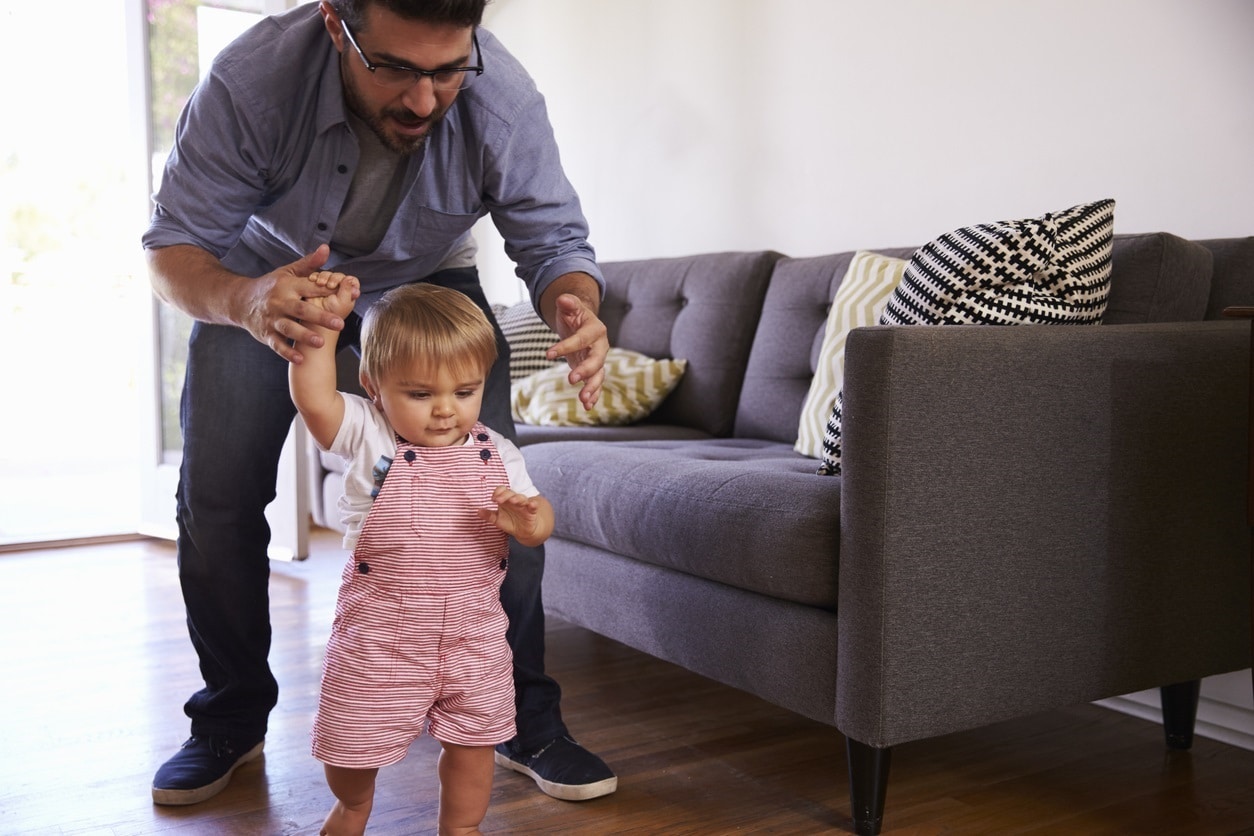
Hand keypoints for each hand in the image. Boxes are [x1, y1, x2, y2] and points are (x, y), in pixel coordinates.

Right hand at [238, 244, 360, 362]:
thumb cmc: (272, 286)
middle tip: (339, 323)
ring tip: (321, 343)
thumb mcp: (288, 271)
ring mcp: (272, 319)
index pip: (309, 288)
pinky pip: (277, 344)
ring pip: (289, 328)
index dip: (326, 291)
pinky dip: (287, 352)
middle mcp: (279, 302)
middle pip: (301, 310)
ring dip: (304, 336)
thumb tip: (327, 248)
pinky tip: (301, 359)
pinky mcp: (266, 334)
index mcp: (287, 285)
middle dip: (320, 317)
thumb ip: (310, 264)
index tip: (344, 293)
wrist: (241, 301)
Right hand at [303, 270, 359, 319]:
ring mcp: (327, 287)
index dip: (346, 280)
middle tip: (330, 285)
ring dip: (323, 276)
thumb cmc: (332, 320)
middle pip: (338, 275)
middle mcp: (339, 289)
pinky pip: (316, 277)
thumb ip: (348, 290)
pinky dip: (314, 276)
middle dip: (333, 278)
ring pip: (327, 274)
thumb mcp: (343, 304)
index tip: (341, 283)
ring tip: (320, 283)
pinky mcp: (315, 287)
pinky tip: (313, 280)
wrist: (316, 324)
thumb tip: (350, 279)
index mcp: (349, 292)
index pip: (351, 280)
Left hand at [477, 486, 545, 541]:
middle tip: (498, 500)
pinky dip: (533, 504)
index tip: (493, 499)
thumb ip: (489, 515)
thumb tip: (478, 511)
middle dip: (505, 495)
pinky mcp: (531, 512)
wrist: (523, 531)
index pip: (501, 491)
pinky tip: (532, 504)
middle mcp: (514, 500)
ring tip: (513, 501)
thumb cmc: (510, 522)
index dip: (497, 492)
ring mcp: (523, 505)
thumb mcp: (497, 520)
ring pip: (521, 498)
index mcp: (505, 500)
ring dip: (517, 498)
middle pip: (510, 493)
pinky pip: (533, 506)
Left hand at [547, 293, 608, 409]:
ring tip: (583, 400)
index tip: (548, 355)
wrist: (582, 323)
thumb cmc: (573, 314)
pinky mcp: (593, 370)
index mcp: (596, 329)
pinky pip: (596, 384)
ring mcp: (598, 360)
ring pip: (599, 375)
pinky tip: (587, 407)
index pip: (581, 339)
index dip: (565, 346)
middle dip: (585, 370)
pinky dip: (593, 395)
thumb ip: (568, 303)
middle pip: (597, 360)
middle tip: (571, 379)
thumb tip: (562, 298)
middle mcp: (601, 346)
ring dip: (592, 388)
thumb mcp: (570, 306)